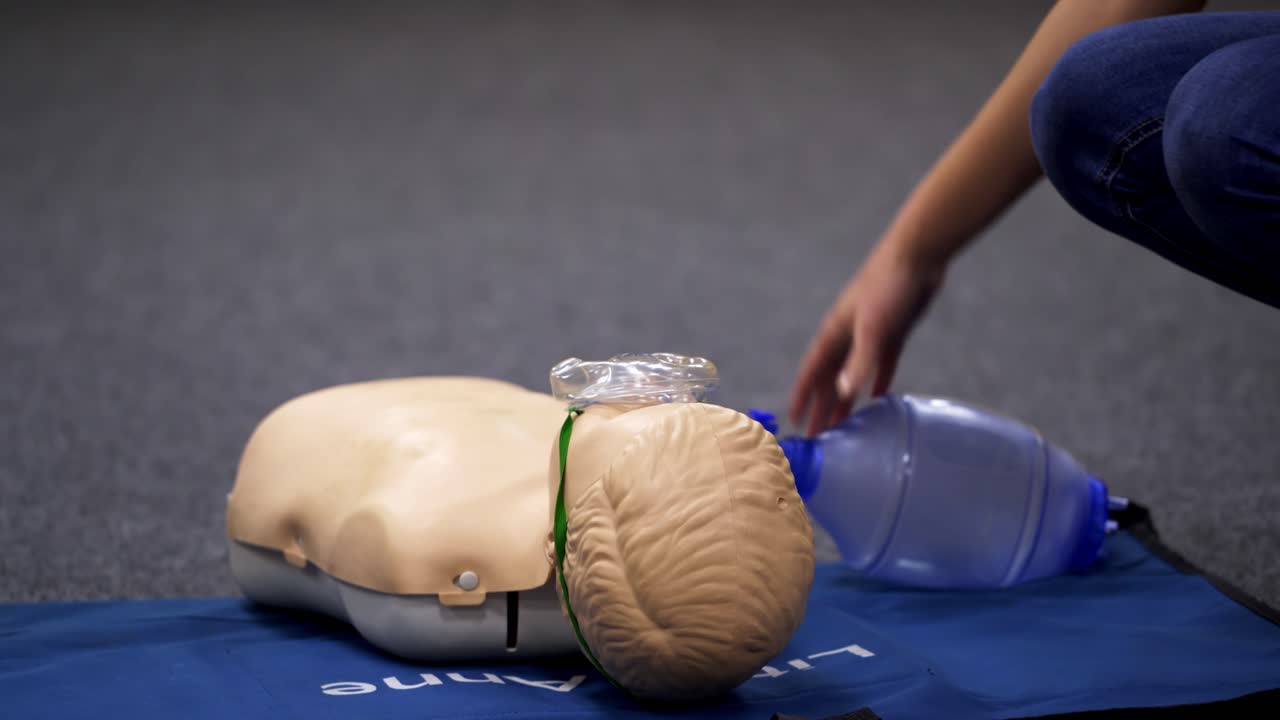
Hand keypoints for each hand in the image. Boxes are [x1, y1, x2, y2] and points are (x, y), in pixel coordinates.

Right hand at [789, 240, 945, 436]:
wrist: (918, 255)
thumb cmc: (889, 287)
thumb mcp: (874, 328)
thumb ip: (860, 361)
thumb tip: (844, 393)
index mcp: (835, 333)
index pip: (812, 372)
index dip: (803, 396)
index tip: (793, 420)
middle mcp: (847, 336)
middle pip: (830, 379)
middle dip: (822, 407)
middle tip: (816, 437)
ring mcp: (869, 334)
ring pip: (851, 375)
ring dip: (845, 399)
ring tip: (841, 426)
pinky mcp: (892, 333)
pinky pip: (879, 365)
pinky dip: (876, 383)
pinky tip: (877, 399)